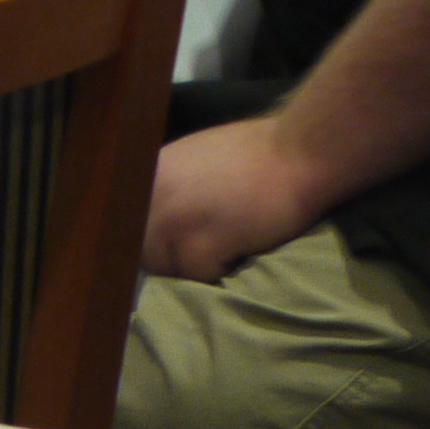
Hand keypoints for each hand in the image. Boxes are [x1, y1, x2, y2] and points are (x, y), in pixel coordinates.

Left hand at [141, 116, 339, 281]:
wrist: (300, 151)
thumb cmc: (260, 151)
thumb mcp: (196, 157)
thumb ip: (172, 183)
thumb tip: (165, 215)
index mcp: (150, 171)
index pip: (129, 220)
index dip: (149, 237)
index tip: (168, 246)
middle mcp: (152, 194)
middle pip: (142, 249)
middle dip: (169, 257)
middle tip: (203, 253)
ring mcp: (173, 220)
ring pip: (166, 267)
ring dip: (193, 268)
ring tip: (224, 252)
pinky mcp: (200, 243)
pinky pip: (197, 277)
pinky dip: (219, 273)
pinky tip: (239, 254)